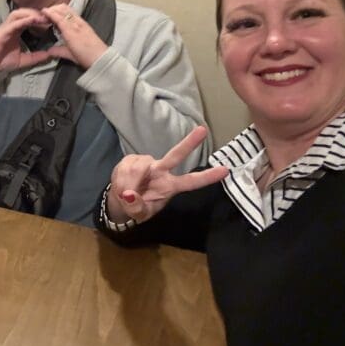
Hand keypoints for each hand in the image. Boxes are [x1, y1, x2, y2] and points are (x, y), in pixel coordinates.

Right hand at [0, 8, 52, 70]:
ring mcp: (6, 27)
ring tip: (41, 17)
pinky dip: (23, 20)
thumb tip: (49, 55)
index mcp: (17, 30)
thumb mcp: (24, 60)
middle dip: (36, 13)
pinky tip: (32, 20)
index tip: (51, 21)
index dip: (40, 18)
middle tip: (48, 17)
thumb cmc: (4, 60)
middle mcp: (12, 26)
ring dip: (30, 13)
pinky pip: (13, 23)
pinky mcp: (2, 31)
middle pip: (24, 12)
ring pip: (18, 13)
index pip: (29, 18)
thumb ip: (36, 57)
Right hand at [42, 4, 107, 68]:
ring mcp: (82, 22)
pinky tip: (63, 17)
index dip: (49, 13)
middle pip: (63, 9)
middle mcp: (76, 24)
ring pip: (69, 9)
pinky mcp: (86, 23)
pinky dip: (66, 11)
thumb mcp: (70, 55)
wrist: (101, 58)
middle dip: (53, 9)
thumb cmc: (86, 57)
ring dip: (59, 8)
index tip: (42, 11)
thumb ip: (58, 51)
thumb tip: (49, 51)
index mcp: (71, 31)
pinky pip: (74, 13)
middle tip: (46, 13)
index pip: (58, 17)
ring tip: (53, 13)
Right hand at [106, 126, 228, 223]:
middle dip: (189, 143)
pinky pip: (126, 167)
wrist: (119, 201)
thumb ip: (136, 207)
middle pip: (176, 155)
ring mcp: (146, 163)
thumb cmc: (136, 207)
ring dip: (129, 182)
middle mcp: (161, 171)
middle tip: (203, 130)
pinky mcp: (131, 159)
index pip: (191, 181)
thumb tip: (129, 194)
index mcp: (170, 187)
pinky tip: (120, 184)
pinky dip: (121, 179)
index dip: (207, 177)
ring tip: (125, 193)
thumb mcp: (138, 215)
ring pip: (139, 167)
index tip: (225, 170)